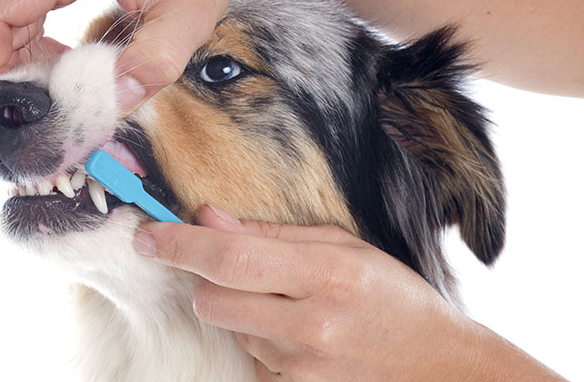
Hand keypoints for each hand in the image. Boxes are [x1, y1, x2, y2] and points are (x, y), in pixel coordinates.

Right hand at [0, 0, 268, 111]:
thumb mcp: (188, 15)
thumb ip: (153, 62)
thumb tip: (113, 103)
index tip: (9, 97)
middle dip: (13, 62)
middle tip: (52, 96)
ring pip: (10, 4)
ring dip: (26, 47)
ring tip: (69, 75)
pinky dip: (37, 29)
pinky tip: (69, 50)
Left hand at [135, 206, 561, 380]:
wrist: (437, 365)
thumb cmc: (392, 295)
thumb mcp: (343, 247)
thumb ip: (271, 234)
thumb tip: (206, 218)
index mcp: (326, 276)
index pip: (230, 258)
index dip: (179, 245)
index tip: (146, 236)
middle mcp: (311, 327)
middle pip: (211, 301)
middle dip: (205, 279)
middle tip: (232, 266)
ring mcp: (302, 370)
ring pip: (229, 330)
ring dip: (240, 310)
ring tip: (289, 304)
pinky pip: (249, 360)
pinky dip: (257, 341)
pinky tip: (295, 334)